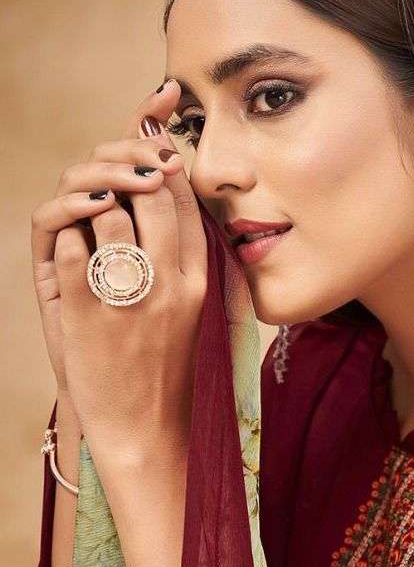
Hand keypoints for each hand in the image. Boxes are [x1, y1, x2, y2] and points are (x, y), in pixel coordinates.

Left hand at [30, 80, 205, 461]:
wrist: (145, 430)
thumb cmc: (162, 371)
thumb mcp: (188, 311)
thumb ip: (180, 256)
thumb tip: (162, 193)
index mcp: (200, 279)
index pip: (181, 194)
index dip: (159, 155)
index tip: (147, 136)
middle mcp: (172, 280)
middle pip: (144, 187)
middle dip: (116, 165)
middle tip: (102, 172)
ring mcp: (130, 292)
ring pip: (103, 208)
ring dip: (84, 204)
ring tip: (81, 221)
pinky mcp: (88, 307)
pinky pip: (67, 242)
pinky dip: (60, 239)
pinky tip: (66, 254)